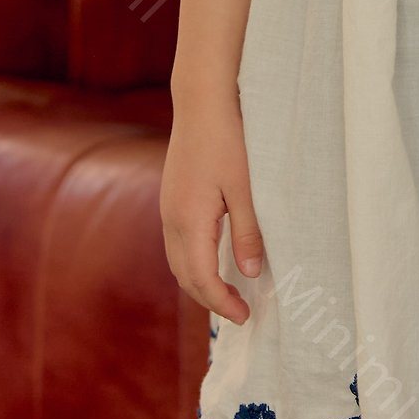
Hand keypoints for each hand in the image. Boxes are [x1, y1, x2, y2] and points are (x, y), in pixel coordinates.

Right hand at [160, 95, 266, 324]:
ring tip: (228, 292)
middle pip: (185, 276)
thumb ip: (248, 232)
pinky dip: (194, 262)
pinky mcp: (172, 198)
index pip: (202, 279)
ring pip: (178, 261)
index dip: (222, 303)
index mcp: (190, 221)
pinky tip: (214, 259)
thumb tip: (249, 273)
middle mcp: (172, 220)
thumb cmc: (228, 140)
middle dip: (210, 299)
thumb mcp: (246, 187)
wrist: (202, 101)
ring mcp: (168, 208)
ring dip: (199, 282)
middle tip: (239, 311)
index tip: (244, 317)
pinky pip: (178, 244)